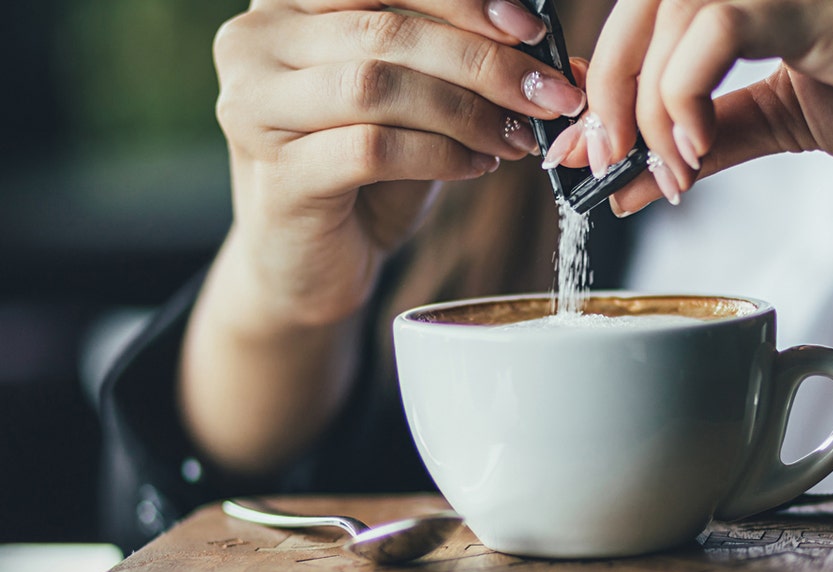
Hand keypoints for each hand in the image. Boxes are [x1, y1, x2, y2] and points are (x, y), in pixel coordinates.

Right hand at [181, 0, 590, 473]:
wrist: (306, 264)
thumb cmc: (361, 174)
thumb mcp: (416, 104)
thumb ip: (462, 67)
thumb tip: (557, 57)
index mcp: (286, 6)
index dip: (460, 1)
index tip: (530, 30)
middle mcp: (256, 44)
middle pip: (386, 31)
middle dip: (482, 62)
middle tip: (547, 94)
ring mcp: (255, 108)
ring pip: (378, 85)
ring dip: (466, 111)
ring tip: (517, 137)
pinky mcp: (276, 174)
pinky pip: (373, 149)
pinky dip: (440, 155)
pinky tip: (478, 166)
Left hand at [552, 0, 832, 214]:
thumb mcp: (786, 122)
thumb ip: (708, 140)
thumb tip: (627, 181)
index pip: (646, 10)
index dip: (600, 76)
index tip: (586, 148)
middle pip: (640, 1)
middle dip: (605, 91)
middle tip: (604, 163)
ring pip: (671, 10)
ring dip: (648, 103)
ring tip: (670, 172)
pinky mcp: (832, 1)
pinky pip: (721, 22)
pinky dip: (687, 94)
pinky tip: (696, 151)